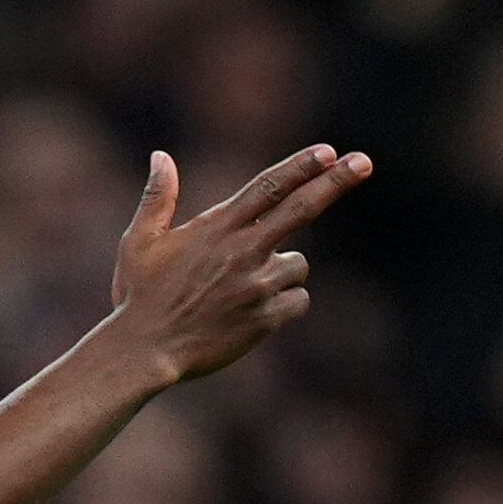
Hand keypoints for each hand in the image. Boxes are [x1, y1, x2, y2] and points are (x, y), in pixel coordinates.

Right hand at [109, 144, 372, 383]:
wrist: (144, 352)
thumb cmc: (138, 296)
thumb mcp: (139, 242)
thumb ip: (157, 197)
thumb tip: (160, 156)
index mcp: (216, 229)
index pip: (268, 187)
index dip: (300, 166)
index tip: (328, 151)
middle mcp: (242, 252)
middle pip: (301, 208)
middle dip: (336, 181)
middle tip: (364, 162)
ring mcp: (257, 286)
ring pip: (297, 266)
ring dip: (281, 271)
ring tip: (238, 290)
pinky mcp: (265, 319)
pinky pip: (297, 301)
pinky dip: (283, 302)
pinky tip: (250, 312)